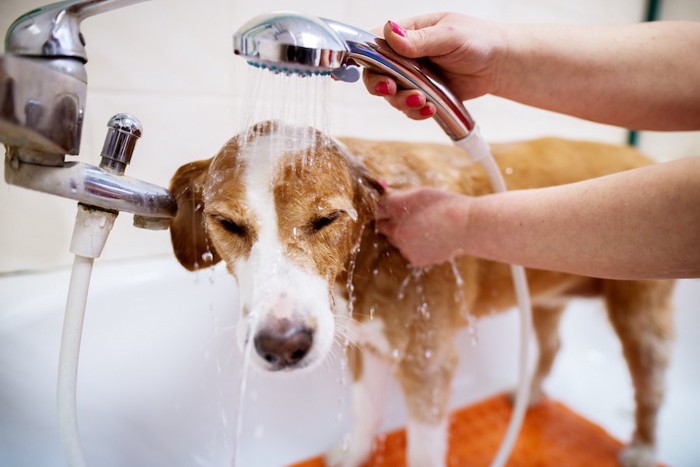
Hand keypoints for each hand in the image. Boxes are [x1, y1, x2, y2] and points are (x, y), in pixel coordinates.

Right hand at [363, 12, 507, 119]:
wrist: (499, 64)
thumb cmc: (478, 40)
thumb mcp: (450, 35)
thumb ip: (420, 39)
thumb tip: (390, 32)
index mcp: (407, 34)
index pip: (375, 43)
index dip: (367, 58)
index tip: (373, 70)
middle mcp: (405, 56)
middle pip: (376, 73)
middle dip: (380, 85)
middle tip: (391, 89)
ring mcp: (412, 78)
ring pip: (391, 95)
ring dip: (402, 101)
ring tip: (422, 101)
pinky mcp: (423, 95)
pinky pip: (409, 108)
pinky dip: (416, 111)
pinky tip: (430, 109)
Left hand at [376, 187, 471, 266]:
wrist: (467, 226)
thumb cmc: (446, 205)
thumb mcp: (421, 193)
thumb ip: (399, 195)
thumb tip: (384, 195)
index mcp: (396, 208)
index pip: (376, 208)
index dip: (381, 207)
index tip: (386, 207)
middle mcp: (396, 228)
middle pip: (381, 226)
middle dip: (389, 221)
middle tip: (406, 217)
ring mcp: (404, 245)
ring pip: (395, 240)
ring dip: (402, 234)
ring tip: (423, 227)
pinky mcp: (413, 258)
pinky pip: (407, 251)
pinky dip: (413, 246)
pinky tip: (429, 238)